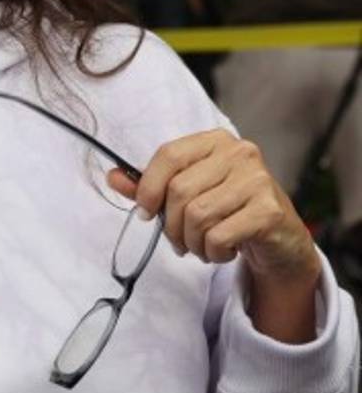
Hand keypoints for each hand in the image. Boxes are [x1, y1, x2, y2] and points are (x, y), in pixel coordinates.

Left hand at [107, 129, 320, 342]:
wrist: (279, 238)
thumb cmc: (227, 210)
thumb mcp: (188, 193)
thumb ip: (150, 185)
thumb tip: (113, 177)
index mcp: (214, 141)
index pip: (168, 155)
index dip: (148, 187)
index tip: (145, 212)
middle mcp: (239, 153)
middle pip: (179, 190)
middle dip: (169, 225)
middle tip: (177, 240)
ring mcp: (258, 180)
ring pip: (197, 215)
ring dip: (191, 242)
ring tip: (201, 246)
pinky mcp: (269, 210)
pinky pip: (219, 236)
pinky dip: (212, 252)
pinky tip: (222, 250)